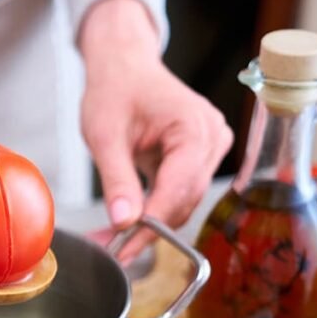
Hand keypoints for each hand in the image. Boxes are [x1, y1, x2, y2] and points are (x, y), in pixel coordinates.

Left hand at [79, 0, 231, 256]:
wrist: (124, 67)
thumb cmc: (115, 90)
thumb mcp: (105, 135)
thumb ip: (117, 180)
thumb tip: (123, 223)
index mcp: (194, 126)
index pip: (178, 188)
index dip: (151, 225)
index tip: (123, 249)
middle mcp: (211, 137)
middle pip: (184, 201)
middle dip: (146, 229)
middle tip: (110, 249)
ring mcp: (210, 148)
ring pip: (182, 202)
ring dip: (149, 225)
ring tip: (110, 239)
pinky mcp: (199, 158)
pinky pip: (179, 193)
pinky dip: (152, 210)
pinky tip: (125, 223)